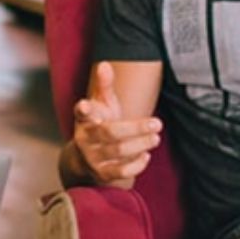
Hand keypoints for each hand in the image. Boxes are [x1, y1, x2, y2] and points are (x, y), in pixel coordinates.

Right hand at [71, 61, 162, 185]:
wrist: (87, 158)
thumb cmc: (100, 124)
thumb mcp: (102, 104)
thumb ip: (105, 85)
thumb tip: (105, 64)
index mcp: (84, 119)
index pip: (81, 112)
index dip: (84, 109)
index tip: (86, 105)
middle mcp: (84, 138)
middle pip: (110, 133)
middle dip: (136, 128)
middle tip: (158, 123)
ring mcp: (91, 157)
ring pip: (118, 151)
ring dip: (140, 144)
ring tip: (156, 138)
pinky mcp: (101, 174)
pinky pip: (120, 172)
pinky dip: (135, 165)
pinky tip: (146, 155)